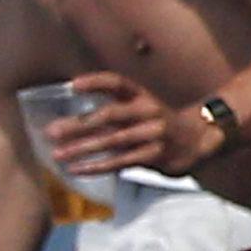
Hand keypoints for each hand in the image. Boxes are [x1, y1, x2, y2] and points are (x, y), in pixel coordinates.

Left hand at [43, 69, 212, 178]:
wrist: (198, 140)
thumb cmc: (155, 123)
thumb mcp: (138, 108)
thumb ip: (110, 111)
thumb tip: (65, 122)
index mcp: (141, 95)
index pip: (118, 82)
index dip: (96, 82)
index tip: (72, 85)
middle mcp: (148, 111)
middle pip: (110, 115)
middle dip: (79, 124)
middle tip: (51, 132)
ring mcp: (153, 133)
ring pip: (113, 141)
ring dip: (83, 149)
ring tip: (57, 155)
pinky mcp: (155, 155)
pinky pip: (121, 162)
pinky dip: (97, 166)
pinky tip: (76, 169)